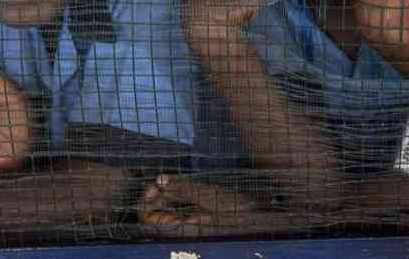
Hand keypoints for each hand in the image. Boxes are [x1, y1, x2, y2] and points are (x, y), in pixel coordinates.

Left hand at [139, 174, 303, 236]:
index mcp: (181, 228)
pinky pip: (180, 207)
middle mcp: (182, 228)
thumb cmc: (238, 210)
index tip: (154, 185)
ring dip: (166, 193)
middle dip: (155, 194)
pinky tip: (182, 184)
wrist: (263, 219)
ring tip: (171, 180)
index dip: (145, 201)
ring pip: (168, 209)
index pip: (147, 220)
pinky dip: (177, 195)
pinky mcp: (199, 216)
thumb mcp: (210, 196)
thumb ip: (184, 188)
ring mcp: (190, 222)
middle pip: (155, 213)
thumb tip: (159, 179)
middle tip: (162, 179)